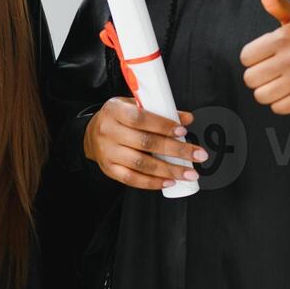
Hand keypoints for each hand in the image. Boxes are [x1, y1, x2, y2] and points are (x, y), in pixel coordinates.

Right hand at [83, 97, 207, 190]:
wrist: (92, 132)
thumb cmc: (119, 117)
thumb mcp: (135, 105)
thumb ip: (160, 111)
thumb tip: (187, 119)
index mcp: (115, 110)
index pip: (140, 118)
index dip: (163, 126)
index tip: (183, 132)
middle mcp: (109, 131)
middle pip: (145, 143)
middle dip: (175, 151)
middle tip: (197, 155)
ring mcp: (108, 152)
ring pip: (141, 164)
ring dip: (168, 170)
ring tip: (188, 173)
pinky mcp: (109, 169)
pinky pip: (132, 179)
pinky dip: (152, 182)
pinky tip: (169, 181)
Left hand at [238, 0, 289, 114]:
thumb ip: (276, 1)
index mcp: (286, 36)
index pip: (246, 56)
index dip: (253, 56)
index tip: (265, 55)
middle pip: (250, 78)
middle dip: (259, 75)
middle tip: (273, 69)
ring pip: (261, 95)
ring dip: (268, 90)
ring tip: (281, 80)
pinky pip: (277, 108)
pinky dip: (281, 102)